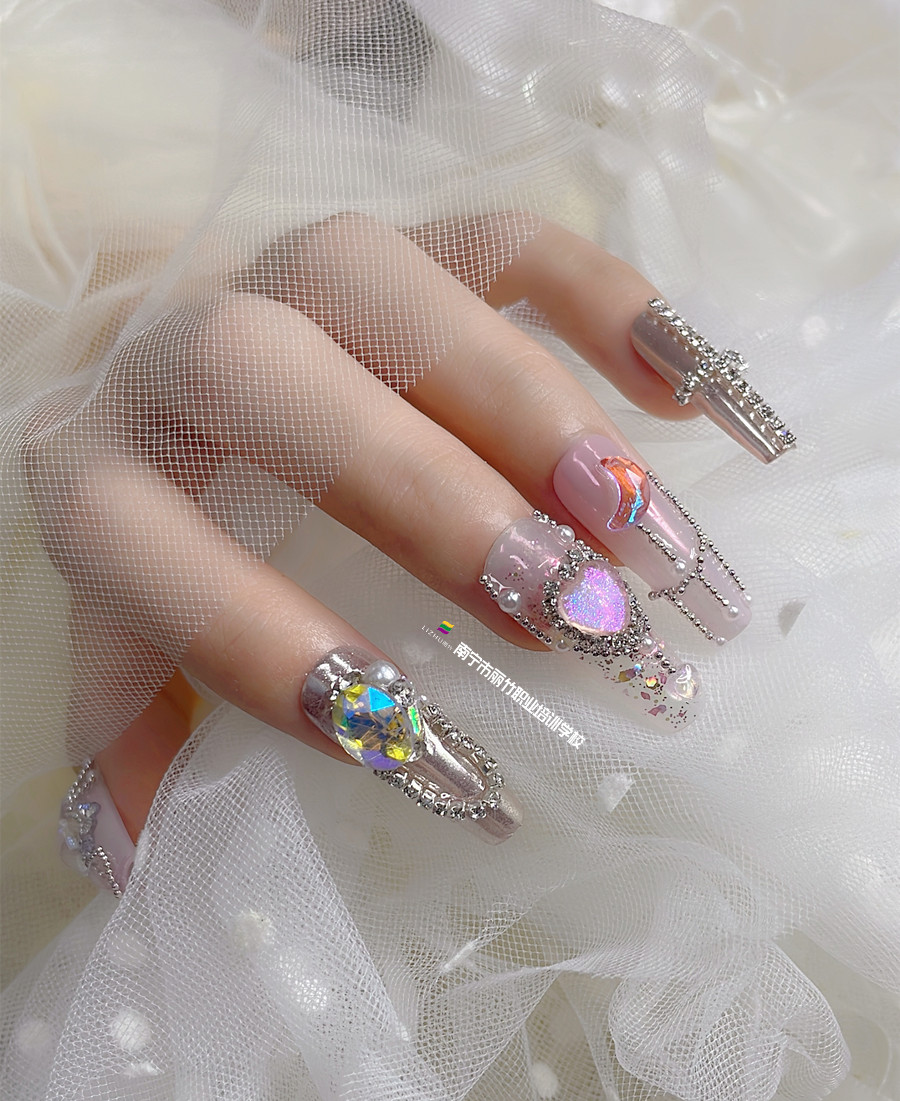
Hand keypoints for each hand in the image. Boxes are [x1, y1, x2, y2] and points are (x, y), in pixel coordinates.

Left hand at [35, 214, 736, 854]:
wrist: (157, 327)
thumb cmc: (157, 496)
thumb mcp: (119, 610)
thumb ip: (126, 711)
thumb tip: (137, 851)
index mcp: (93, 462)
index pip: (145, 545)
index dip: (270, 646)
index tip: (419, 747)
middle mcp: (181, 345)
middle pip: (276, 388)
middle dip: (437, 507)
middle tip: (577, 619)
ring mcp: (298, 271)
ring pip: (403, 294)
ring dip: (536, 410)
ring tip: (644, 529)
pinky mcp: (407, 230)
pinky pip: (504, 236)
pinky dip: (607, 302)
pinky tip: (687, 396)